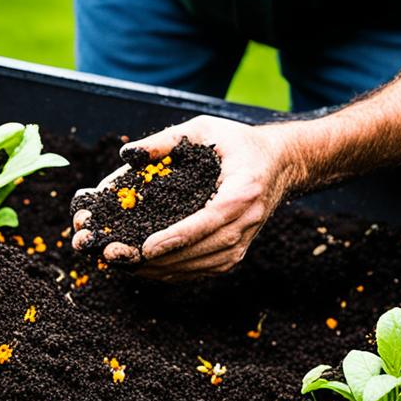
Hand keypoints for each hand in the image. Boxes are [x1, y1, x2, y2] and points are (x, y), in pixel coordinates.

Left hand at [72, 115, 302, 280]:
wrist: (278, 162)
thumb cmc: (237, 142)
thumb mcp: (203, 128)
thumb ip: (166, 140)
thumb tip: (128, 155)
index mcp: (243, 189)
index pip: (210, 219)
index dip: (178, 236)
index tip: (146, 247)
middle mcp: (247, 219)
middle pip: (206, 249)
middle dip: (163, 259)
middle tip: (122, 259)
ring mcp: (245, 239)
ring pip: (205, 265)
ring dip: (166, 270)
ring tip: (127, 266)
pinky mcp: (238, 250)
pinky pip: (207, 268)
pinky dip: (178, 272)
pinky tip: (147, 269)